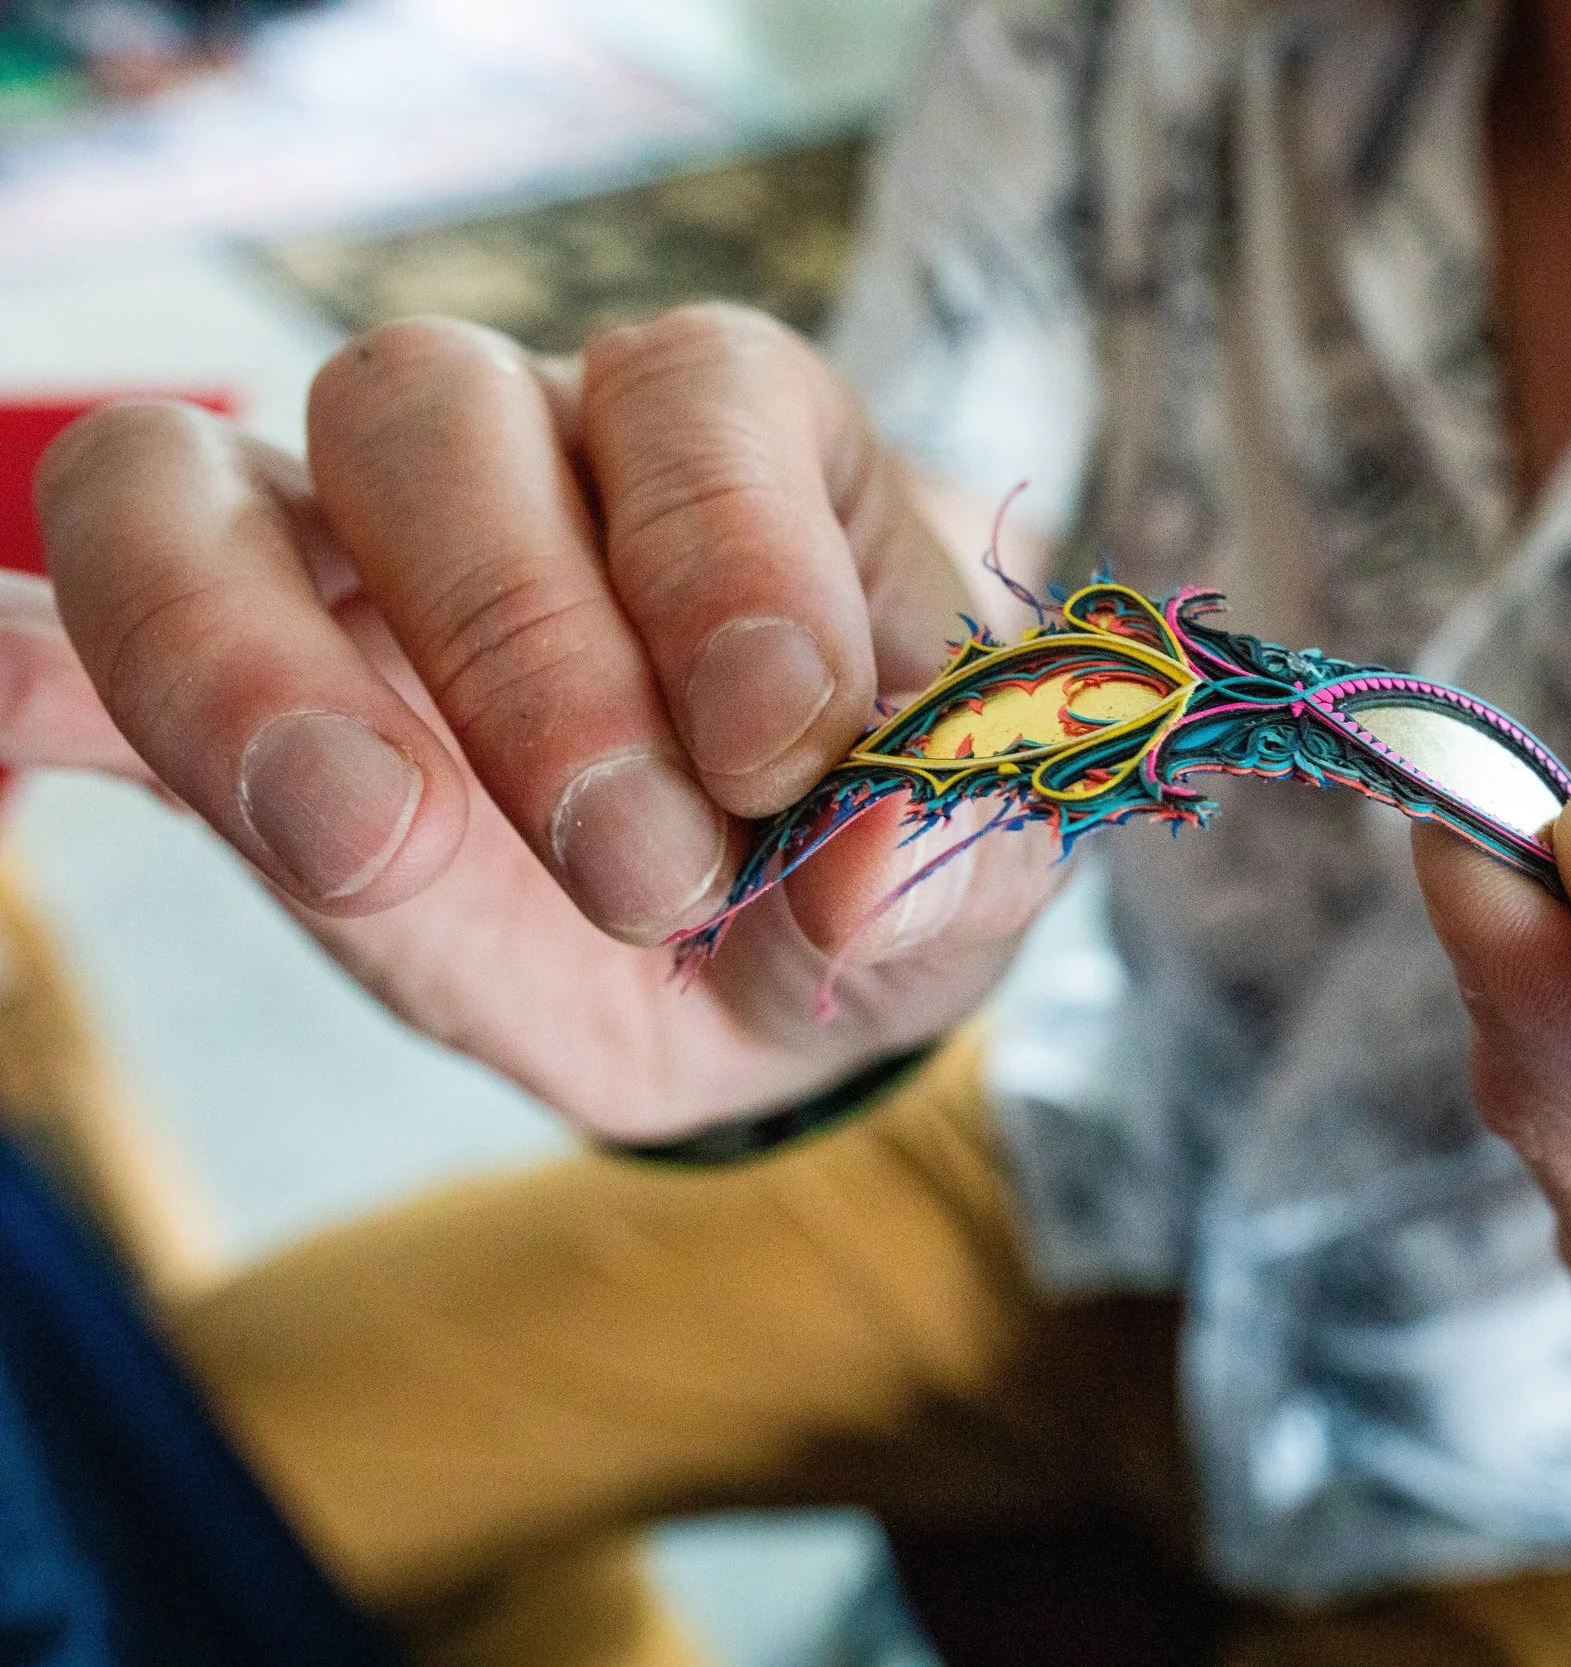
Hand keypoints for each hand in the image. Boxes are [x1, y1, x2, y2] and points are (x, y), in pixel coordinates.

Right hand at [25, 306, 1061, 1140]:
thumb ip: (950, 850)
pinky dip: (24, 679)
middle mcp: (522, 456)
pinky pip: (64, 650)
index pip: (691, 387)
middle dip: (519, 640)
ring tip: (360, 845)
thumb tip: (869, 865)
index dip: (726, 547)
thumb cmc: (884, 851)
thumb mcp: (974, 868)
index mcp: (733, 441)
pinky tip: (12, 732)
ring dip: (241, 658)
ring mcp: (339, 569)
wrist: (783, 962)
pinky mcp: (223, 715)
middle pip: (421, 407)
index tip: (781, 745)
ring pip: (186, 489)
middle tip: (639, 868)